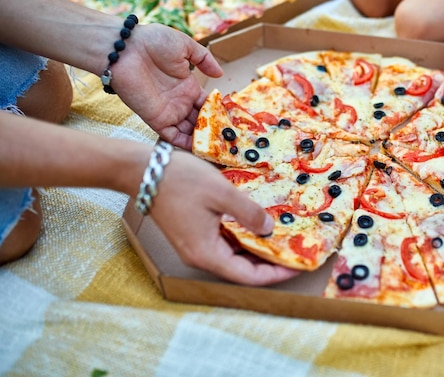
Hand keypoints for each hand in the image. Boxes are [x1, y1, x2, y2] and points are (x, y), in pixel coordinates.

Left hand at [110, 23, 223, 149]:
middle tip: (228, 140)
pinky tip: (199, 149)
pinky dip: (185, 144)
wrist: (124, 48)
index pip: (207, 105)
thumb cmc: (153, 41)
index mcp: (188, 86)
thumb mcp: (185, 45)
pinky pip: (172, 137)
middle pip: (200, 121)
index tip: (232, 122)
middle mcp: (180, 101)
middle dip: (212, 130)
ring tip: (218, 147)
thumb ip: (204, 59)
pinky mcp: (156, 119)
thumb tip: (220, 73)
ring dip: (201, 139)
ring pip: (188, 132)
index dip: (219, 113)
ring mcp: (168, 111)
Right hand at [150, 149, 301, 284]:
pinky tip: (258, 225)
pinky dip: (243, 237)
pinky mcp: (192, 234)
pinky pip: (223, 242)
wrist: (141, 170)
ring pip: (233, 255)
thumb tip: (270, 228)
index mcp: (206, 253)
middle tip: (295, 251)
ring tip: (282, 239)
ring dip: (257, 249)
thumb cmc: (179, 180)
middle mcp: (200, 256)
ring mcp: (195, 246)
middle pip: (242, 269)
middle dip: (270, 262)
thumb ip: (249, 213)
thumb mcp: (221, 193)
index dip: (276, 273)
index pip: (248, 276)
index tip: (298, 265)